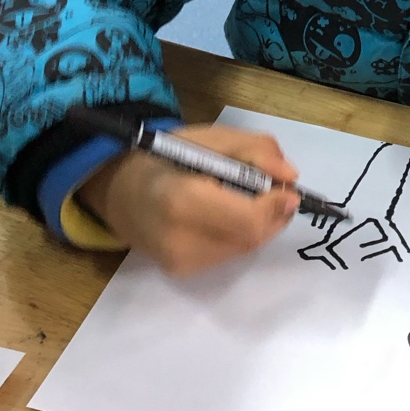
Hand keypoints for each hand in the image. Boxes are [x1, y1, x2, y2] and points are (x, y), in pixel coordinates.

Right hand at [77, 124, 299, 276]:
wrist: (119, 190)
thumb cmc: (166, 156)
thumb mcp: (211, 137)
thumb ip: (255, 150)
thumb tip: (290, 176)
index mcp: (181, 200)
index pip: (247, 220)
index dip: (275, 206)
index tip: (286, 187)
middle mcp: (178, 240)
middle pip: (250, 238)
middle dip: (272, 214)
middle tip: (275, 190)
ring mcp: (178, 262)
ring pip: (244, 249)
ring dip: (259, 224)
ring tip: (248, 199)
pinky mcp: (180, 272)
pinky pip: (228, 255)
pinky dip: (239, 234)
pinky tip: (227, 215)